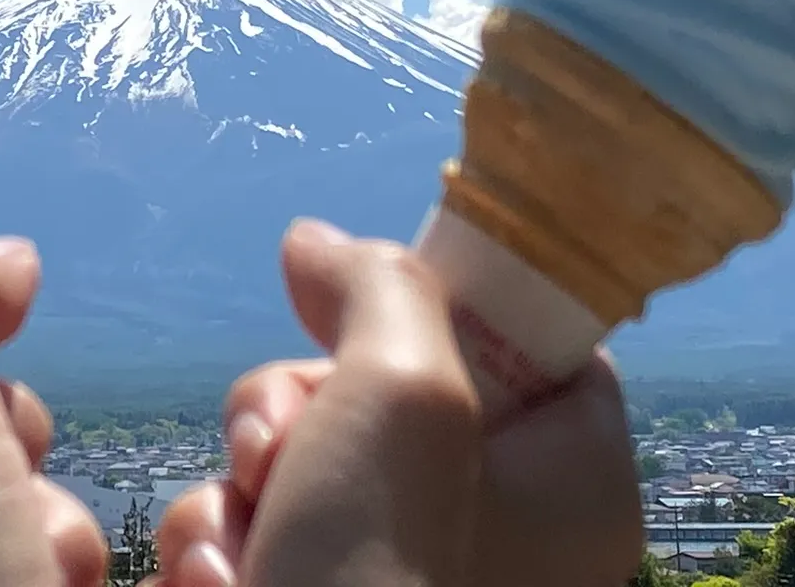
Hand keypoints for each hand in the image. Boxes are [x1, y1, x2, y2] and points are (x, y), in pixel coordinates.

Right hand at [149, 220, 642, 586]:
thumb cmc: (381, 581)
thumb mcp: (401, 391)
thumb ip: (378, 292)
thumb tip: (317, 242)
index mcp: (570, 484)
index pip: (531, 339)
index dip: (436, 299)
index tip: (351, 292)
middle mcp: (500, 532)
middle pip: (384, 384)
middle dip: (295, 403)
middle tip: (281, 445)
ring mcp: (400, 575)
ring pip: (300, 452)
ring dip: (244, 478)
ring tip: (245, 539)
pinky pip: (259, 524)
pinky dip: (225, 542)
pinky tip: (223, 583)